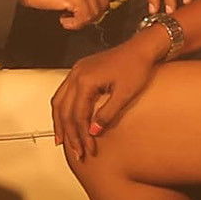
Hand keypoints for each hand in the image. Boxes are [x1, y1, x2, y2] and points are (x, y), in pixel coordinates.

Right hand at [19, 0, 111, 29]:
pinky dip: (74, 24)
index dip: (96, 2)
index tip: (88, 8)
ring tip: (68, 17)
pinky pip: (84, 18)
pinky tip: (64, 19)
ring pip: (95, 12)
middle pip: (103, 1)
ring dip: (81, 19)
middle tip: (78, 16)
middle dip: (91, 13)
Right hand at [50, 32, 167, 162]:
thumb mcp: (125, 94)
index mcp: (86, 80)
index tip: (87, 148)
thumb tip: (93, 131)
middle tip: (76, 150)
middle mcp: (76, 74)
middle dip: (69, 133)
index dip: (82, 134)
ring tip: (62, 139)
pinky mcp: (81, 70)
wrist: (141, 48)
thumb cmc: (136, 67)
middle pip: (64, 110)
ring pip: (59, 100)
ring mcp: (77, 71)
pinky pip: (64, 92)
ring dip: (60, 121)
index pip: (78, 115)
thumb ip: (107, 114)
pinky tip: (66, 118)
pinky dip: (63, 108)